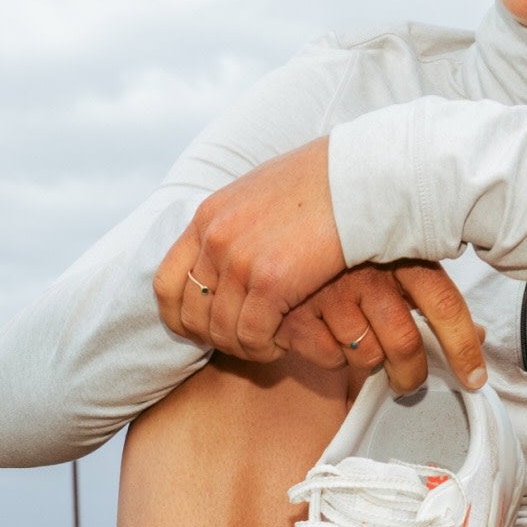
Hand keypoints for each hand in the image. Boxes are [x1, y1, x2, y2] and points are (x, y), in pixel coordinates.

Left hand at [154, 139, 345, 359]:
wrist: (361, 178)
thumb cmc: (324, 184)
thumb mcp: (261, 193)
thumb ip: (236, 221)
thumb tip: (225, 246)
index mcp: (208, 216)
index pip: (165, 282)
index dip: (178, 316)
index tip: (201, 329)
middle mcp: (215, 239)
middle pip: (191, 313)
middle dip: (213, 338)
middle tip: (241, 342)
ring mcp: (239, 260)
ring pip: (221, 330)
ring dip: (243, 346)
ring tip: (267, 343)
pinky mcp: (270, 281)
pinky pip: (252, 335)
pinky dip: (264, 348)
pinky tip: (282, 342)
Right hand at [278, 263, 487, 393]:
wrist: (274, 233)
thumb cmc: (347, 255)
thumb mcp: (394, 263)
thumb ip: (431, 299)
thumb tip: (482, 335)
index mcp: (402, 255)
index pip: (445, 304)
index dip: (463, 348)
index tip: (474, 380)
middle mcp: (369, 271)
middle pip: (405, 343)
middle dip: (410, 376)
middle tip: (407, 384)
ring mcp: (332, 292)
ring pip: (367, 356)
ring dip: (364, 360)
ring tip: (352, 339)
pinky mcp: (298, 313)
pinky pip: (329, 357)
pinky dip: (329, 356)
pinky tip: (322, 332)